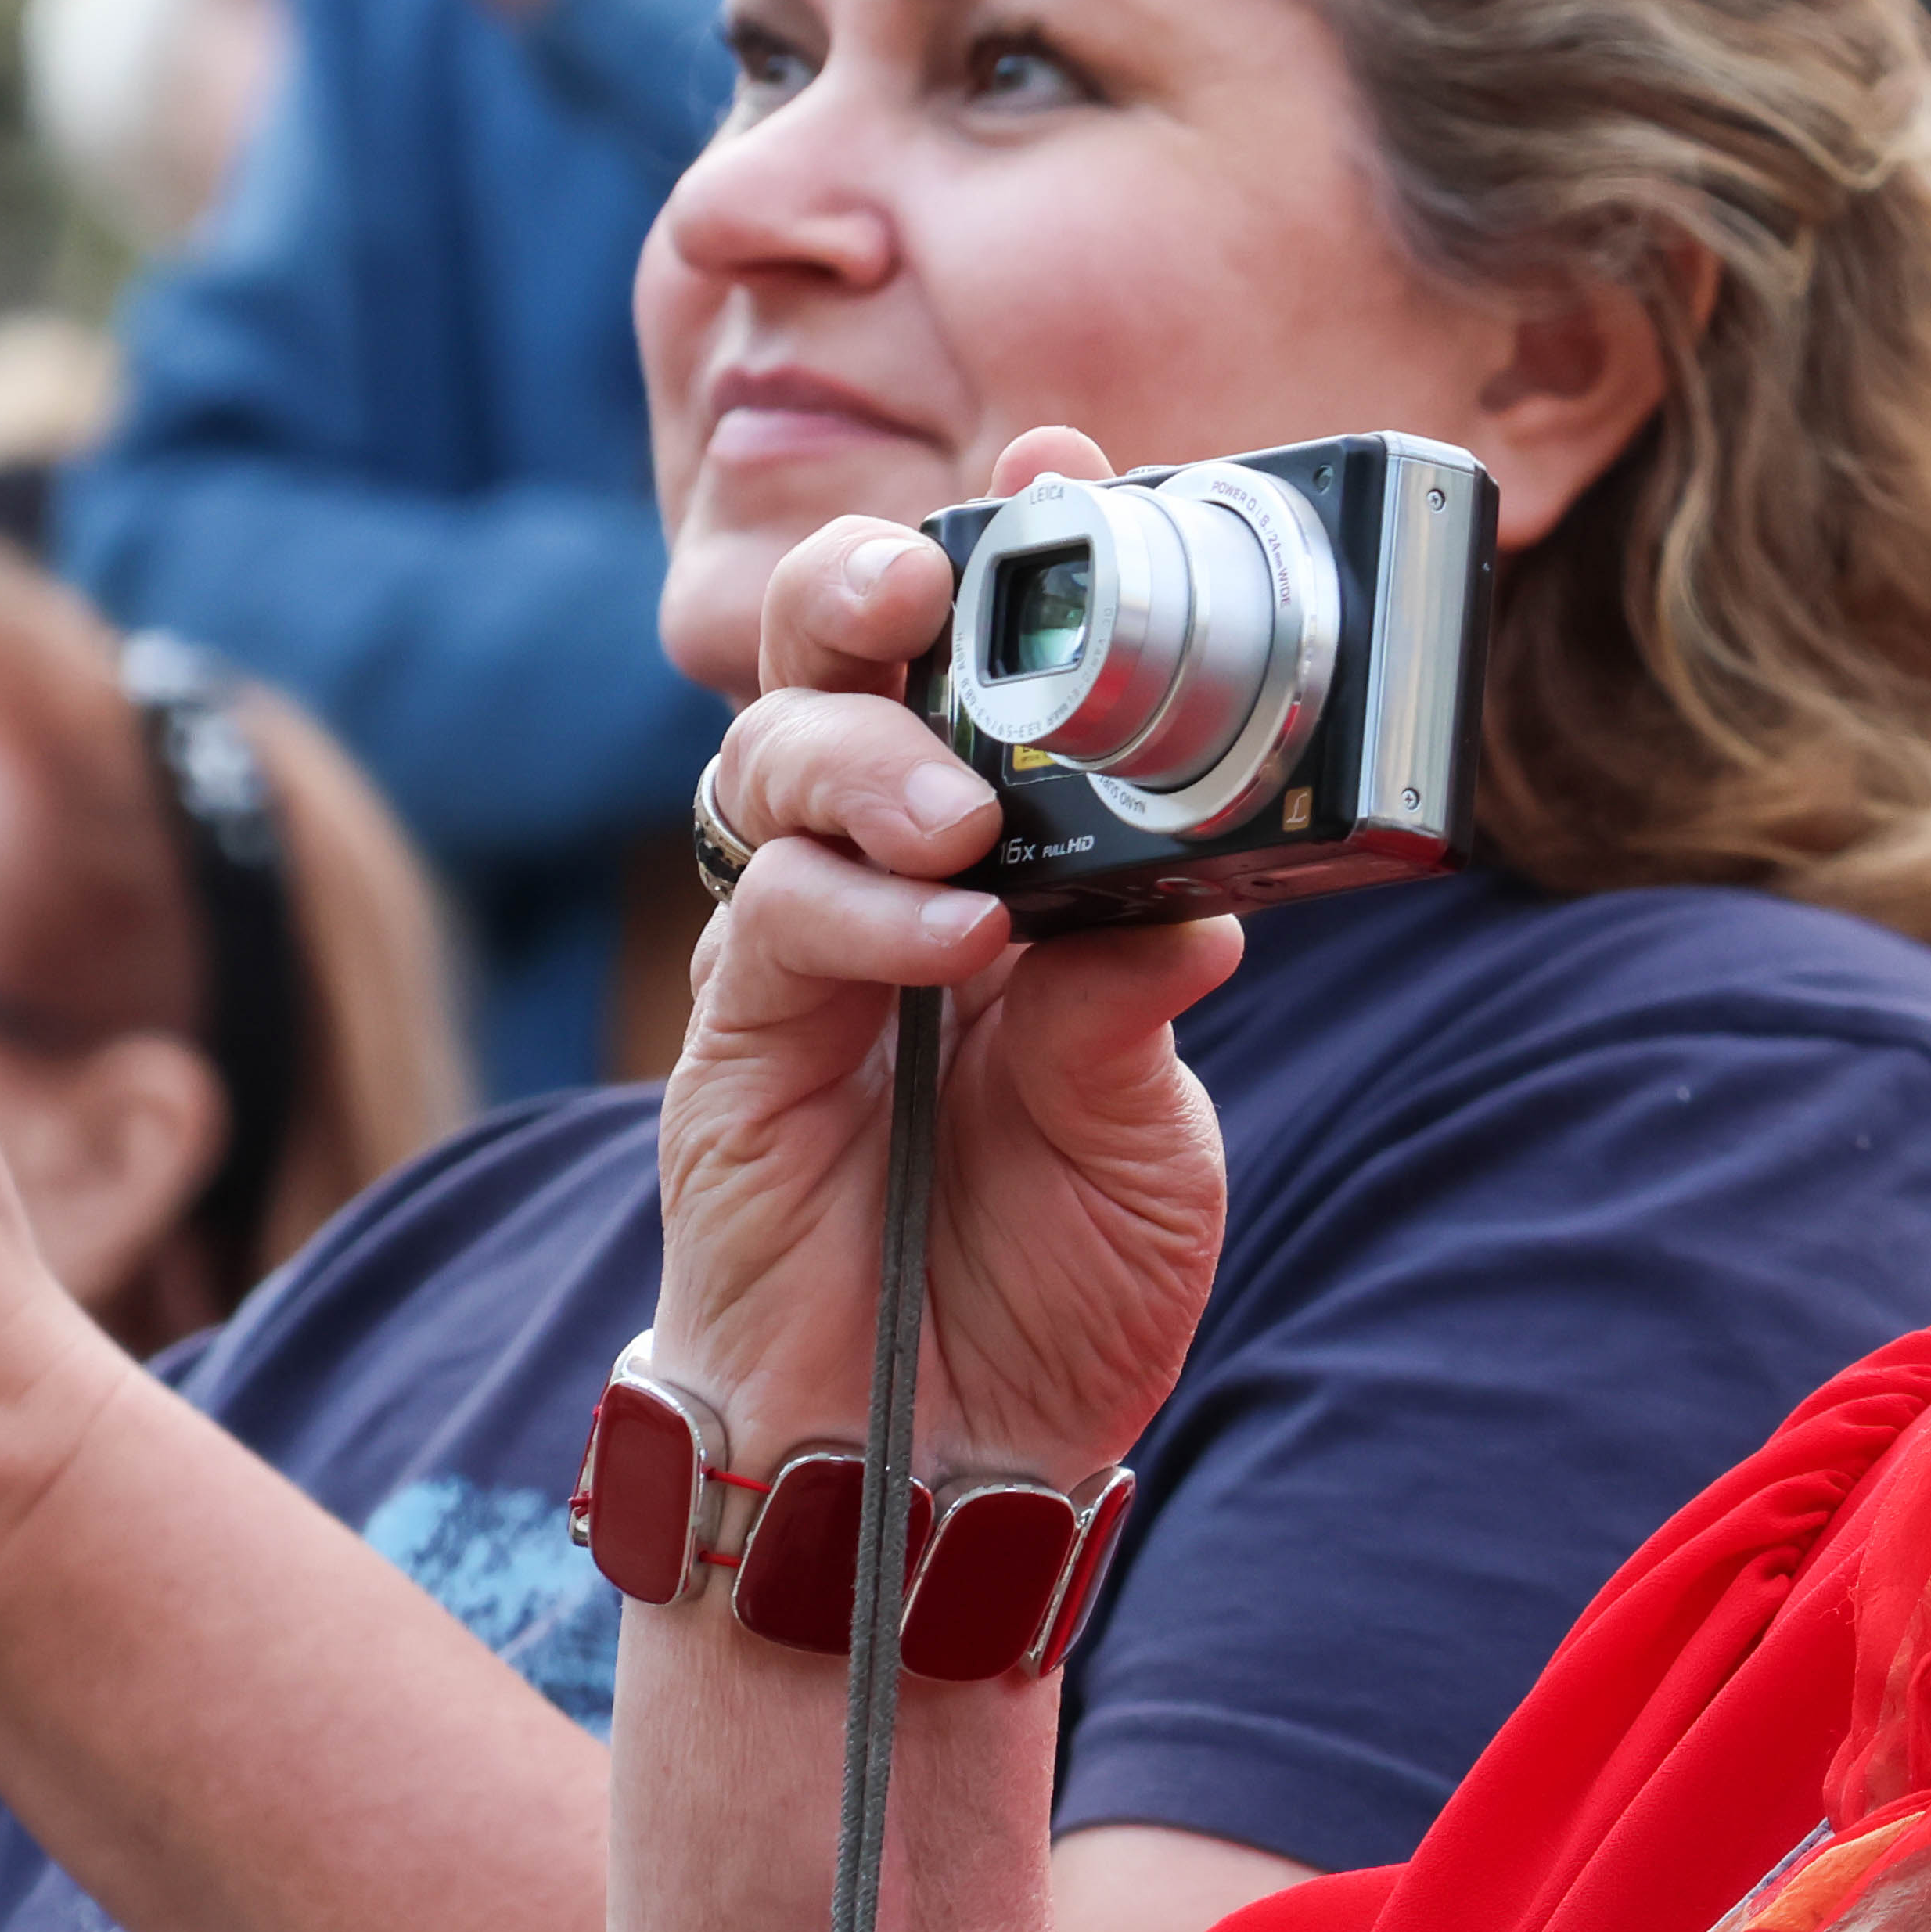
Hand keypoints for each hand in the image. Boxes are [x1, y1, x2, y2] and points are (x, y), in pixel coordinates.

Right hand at [658, 434, 1240, 1492]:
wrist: (957, 1462)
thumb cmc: (1051, 1286)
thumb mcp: (1148, 1131)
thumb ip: (1139, 1010)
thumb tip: (1193, 906)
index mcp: (1008, 879)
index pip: (987, 683)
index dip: (1009, 568)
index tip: (1063, 469)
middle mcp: (891, 891)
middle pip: (835, 681)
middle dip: (866, 595)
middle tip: (929, 580)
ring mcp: (801, 963)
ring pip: (772, 775)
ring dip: (865, 764)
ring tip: (959, 815)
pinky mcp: (737, 1053)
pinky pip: (771, 931)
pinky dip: (859, 913)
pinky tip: (948, 937)